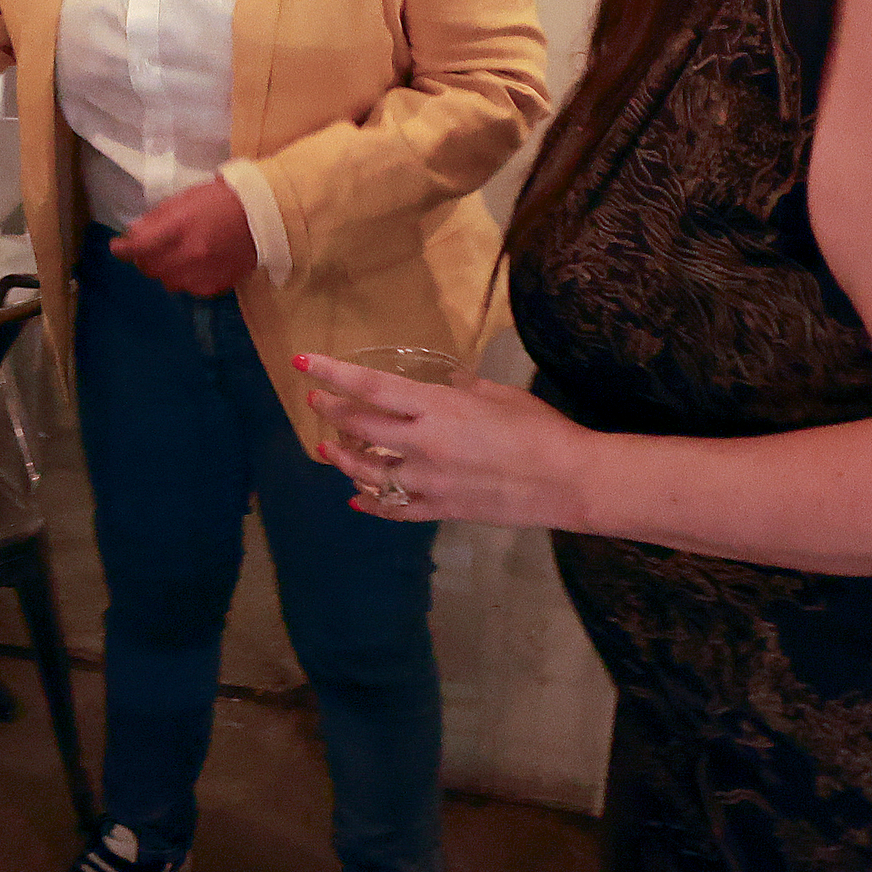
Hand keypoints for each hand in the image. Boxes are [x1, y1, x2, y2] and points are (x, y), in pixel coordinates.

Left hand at [109, 179, 257, 296]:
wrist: (263, 216)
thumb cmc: (221, 200)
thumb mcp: (184, 199)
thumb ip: (156, 218)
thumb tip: (133, 234)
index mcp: (178, 228)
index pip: (138, 247)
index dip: (123, 249)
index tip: (118, 247)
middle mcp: (187, 255)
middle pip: (149, 268)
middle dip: (144, 258)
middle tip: (150, 247)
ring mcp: (201, 274)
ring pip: (167, 281)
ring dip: (165, 269)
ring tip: (177, 255)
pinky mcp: (214, 286)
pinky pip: (188, 288)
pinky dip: (186, 278)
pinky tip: (196, 264)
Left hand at [294, 352, 585, 526]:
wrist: (568, 481)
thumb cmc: (540, 429)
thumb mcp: (497, 395)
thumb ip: (461, 390)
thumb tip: (442, 385)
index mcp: (438, 408)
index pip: (370, 388)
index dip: (333, 373)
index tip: (304, 362)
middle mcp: (424, 445)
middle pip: (361, 428)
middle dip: (332, 411)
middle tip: (316, 401)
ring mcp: (429, 482)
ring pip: (368, 473)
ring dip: (343, 459)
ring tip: (329, 449)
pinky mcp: (441, 510)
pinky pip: (396, 509)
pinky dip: (371, 504)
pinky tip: (356, 498)